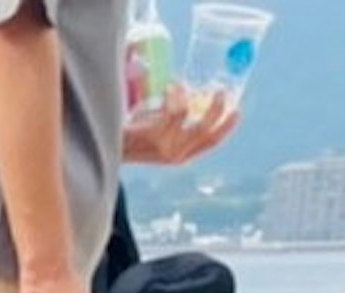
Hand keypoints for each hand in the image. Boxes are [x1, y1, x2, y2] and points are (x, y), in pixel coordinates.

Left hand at [123, 96, 241, 167]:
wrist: (107, 145)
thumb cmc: (134, 134)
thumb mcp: (161, 128)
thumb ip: (178, 118)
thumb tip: (195, 93)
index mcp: (182, 155)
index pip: (212, 142)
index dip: (227, 126)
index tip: (237, 109)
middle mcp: (176, 155)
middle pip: (207, 131)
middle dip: (218, 109)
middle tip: (221, 90)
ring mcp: (165, 147)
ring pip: (189, 116)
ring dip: (187, 95)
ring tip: (180, 85)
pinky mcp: (154, 136)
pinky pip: (174, 110)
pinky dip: (175, 94)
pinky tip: (171, 87)